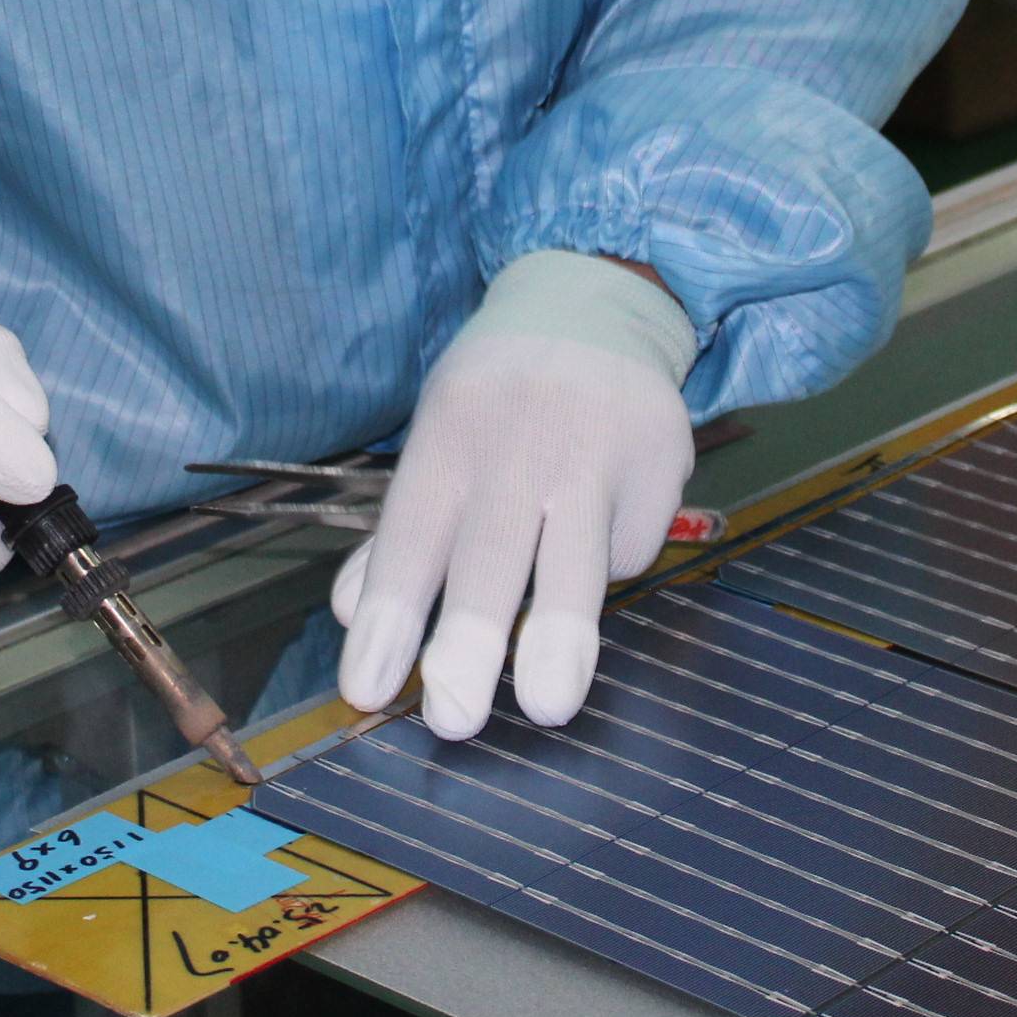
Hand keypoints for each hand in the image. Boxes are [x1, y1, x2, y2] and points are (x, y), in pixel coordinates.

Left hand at [334, 253, 696, 738]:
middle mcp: (520, 444)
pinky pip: (630, 546)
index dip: (392, 617)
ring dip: (560, 637)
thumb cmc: (499, 394)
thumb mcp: (437, 437)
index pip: (411, 537)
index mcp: (451, 435)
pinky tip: (598, 536)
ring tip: (548, 706)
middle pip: (491, 551)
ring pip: (576, 555)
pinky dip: (609, 568)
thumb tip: (355, 612)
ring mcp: (598, 451)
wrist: (596, 301)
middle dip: (471, 638)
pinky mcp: (661, 460)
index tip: (368, 690)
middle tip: (453, 715)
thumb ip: (399, 531)